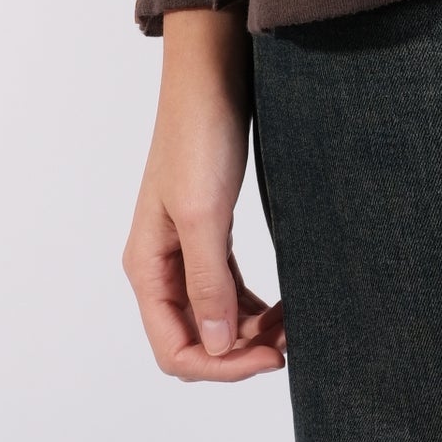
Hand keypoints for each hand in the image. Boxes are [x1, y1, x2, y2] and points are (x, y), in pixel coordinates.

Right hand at [122, 5, 286, 380]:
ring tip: (295, 325)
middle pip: (195, 339)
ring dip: (251, 330)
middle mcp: (161, 265)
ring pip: (215, 315)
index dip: (221, 366)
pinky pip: (228, 287)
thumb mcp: (204, 213)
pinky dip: (254, 303)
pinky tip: (283, 305)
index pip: (175, 349)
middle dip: (241, 351)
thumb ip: (208, 282)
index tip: (272, 357)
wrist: (212, 75)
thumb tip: (218, 346)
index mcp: (147, 267)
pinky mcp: (209, 230)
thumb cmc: (200, 135)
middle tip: (291, 343)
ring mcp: (184, 248)